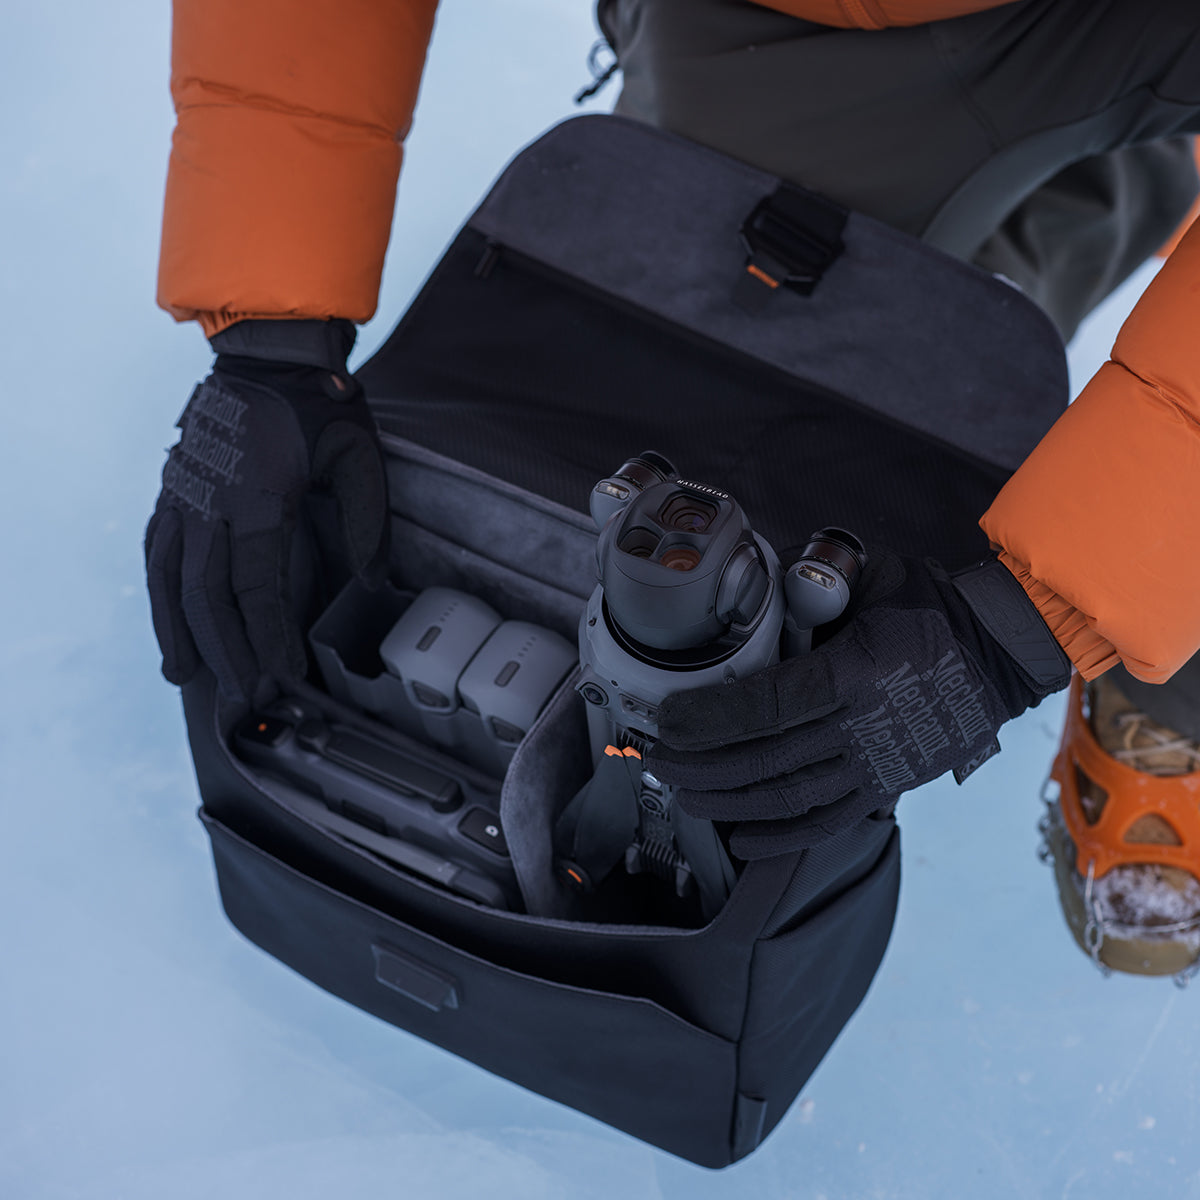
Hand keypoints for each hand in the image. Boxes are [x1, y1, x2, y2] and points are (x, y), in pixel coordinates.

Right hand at [144, 320, 389, 701]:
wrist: (268, 353)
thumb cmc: (321, 407)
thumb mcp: (359, 458)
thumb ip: (366, 523)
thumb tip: (373, 583)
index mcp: (258, 497)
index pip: (258, 587)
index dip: (269, 638)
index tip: (283, 675)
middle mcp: (209, 501)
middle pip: (209, 595)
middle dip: (228, 651)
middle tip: (247, 694)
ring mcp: (183, 494)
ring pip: (171, 578)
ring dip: (178, 632)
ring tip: (186, 676)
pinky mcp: (172, 488)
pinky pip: (157, 551)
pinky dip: (159, 593)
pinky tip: (167, 621)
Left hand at [646, 552, 1070, 856]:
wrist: (1001, 651)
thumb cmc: (927, 605)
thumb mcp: (871, 576)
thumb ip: (809, 581)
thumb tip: (742, 578)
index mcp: (857, 672)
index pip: (769, 705)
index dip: (712, 719)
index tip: (668, 720)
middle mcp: (866, 726)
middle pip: (767, 758)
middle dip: (702, 764)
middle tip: (657, 757)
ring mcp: (878, 764)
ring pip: (790, 796)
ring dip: (728, 801)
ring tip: (681, 794)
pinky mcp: (888, 786)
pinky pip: (829, 822)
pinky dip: (782, 836)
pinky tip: (740, 838)